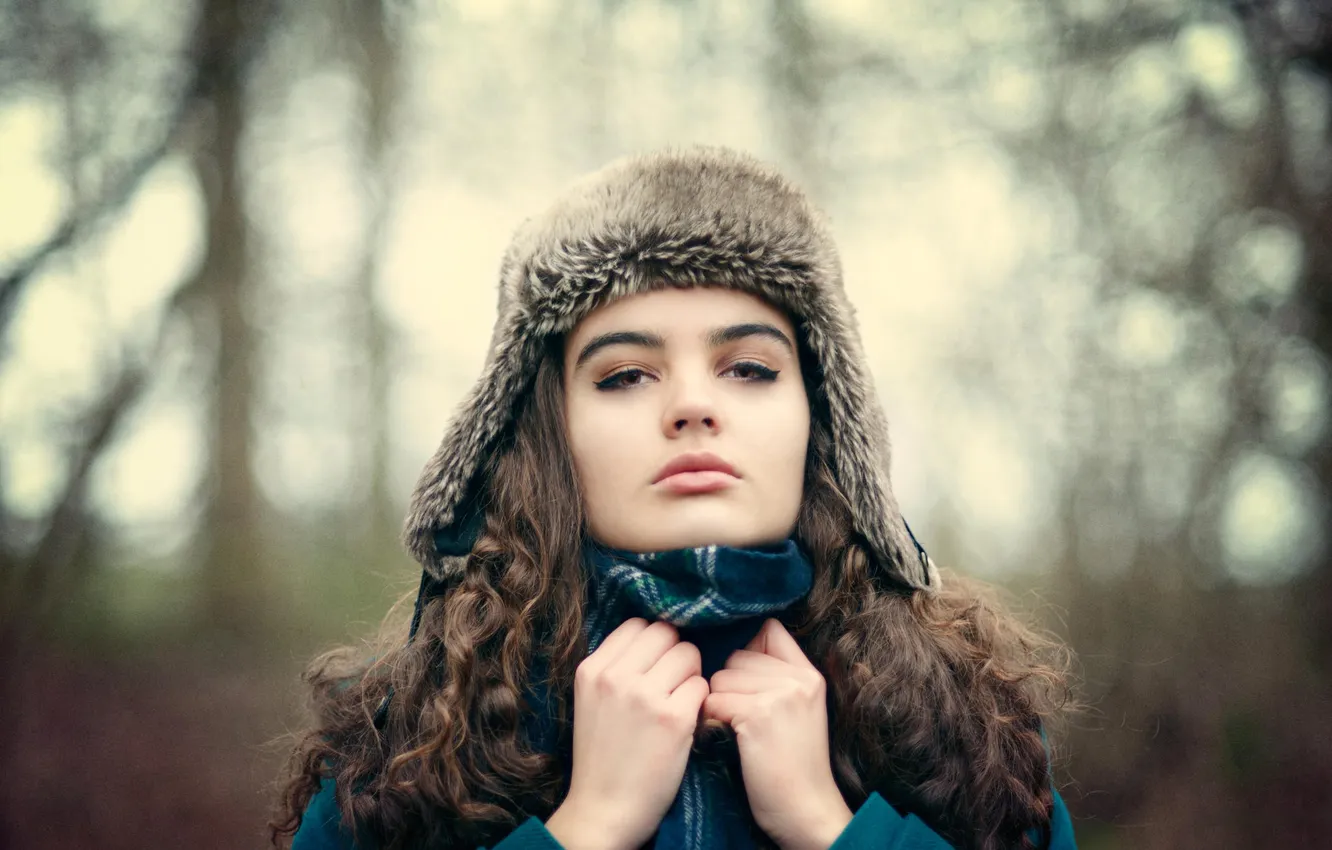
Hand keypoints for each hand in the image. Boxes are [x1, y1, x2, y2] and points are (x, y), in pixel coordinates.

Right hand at [545, 618, 707, 849]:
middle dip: (676, 653)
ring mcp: (645, 697)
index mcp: (591, 669)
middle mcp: (615, 677)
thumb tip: (655, 634)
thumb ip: (615, 666)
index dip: (654, 642)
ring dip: (691, 676)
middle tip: (674, 682)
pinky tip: (688, 721)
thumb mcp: (591, 700)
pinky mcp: (673, 719)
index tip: (657, 664)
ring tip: (680, 702)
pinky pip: (703, 687)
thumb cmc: (602, 756)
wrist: (604, 809)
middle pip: (666, 633)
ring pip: (689, 655)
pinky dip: (701, 701)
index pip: (637, 624)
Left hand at [702, 618, 853, 849]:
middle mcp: (798, 679)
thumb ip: (776, 677)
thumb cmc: (793, 765)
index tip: (746, 681)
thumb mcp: (800, 710)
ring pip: (720, 677)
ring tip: (736, 730)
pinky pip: (714, 700)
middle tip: (741, 717)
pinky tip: (727, 738)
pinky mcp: (758, 715)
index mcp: (809, 674)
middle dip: (729, 684)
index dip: (748, 650)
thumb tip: (733, 651)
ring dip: (717, 703)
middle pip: (737, 655)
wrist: (805, 810)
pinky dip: (711, 720)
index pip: (769, 630)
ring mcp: (780, 695)